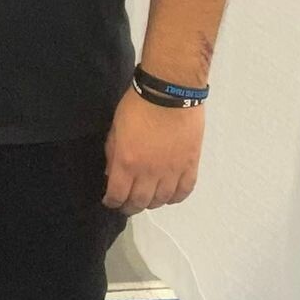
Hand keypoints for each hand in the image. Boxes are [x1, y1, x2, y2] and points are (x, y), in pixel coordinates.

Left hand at [102, 86, 203, 214]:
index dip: (112, 202)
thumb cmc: (137, 104)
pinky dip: (175, 198)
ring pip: (161, 200)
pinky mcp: (190, 166)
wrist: (169, 93)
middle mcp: (149, 173)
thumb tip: (112, 173)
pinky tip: (169, 195)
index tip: (109, 201)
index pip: (117, 194)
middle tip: (127, 205)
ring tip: (147, 199)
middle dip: (130, 207)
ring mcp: (171, 172)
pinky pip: (183, 191)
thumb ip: (113, 152)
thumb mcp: (115, 126)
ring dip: (152, 203)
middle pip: (140, 202)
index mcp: (127, 162)